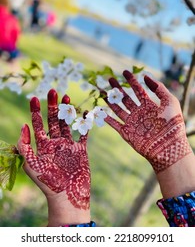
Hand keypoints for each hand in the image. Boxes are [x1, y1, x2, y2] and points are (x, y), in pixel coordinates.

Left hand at [17, 89, 90, 225]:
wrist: (67, 196)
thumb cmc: (47, 182)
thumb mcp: (31, 164)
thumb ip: (24, 145)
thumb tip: (23, 126)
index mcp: (43, 146)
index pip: (38, 124)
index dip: (35, 111)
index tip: (34, 98)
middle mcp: (56, 143)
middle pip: (53, 120)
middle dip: (52, 106)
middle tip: (53, 90)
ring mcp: (69, 145)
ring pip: (67, 124)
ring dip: (67, 111)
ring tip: (66, 97)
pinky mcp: (81, 149)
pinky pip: (83, 134)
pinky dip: (84, 123)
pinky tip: (85, 112)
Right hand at [102, 70, 192, 173]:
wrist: (168, 146)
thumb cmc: (172, 124)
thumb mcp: (170, 101)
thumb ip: (159, 87)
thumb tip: (145, 76)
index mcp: (149, 106)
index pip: (138, 90)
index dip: (132, 81)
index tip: (124, 71)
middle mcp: (139, 113)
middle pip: (126, 98)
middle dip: (118, 88)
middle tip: (110, 79)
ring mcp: (132, 123)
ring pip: (118, 109)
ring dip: (110, 101)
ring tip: (102, 91)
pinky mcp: (126, 133)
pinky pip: (114, 124)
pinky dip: (107, 119)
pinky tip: (101, 111)